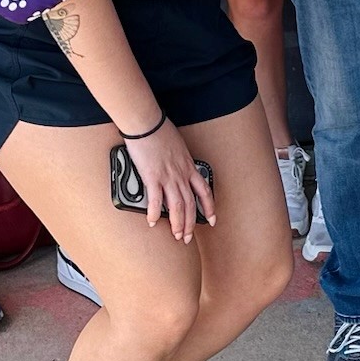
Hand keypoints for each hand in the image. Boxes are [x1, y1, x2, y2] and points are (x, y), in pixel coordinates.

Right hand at [128, 120, 215, 242]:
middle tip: (187, 237)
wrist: (147, 123)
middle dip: (190, 224)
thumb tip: (175, 166)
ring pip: (177, 206)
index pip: (204, 191)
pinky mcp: (152, 176)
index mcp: (188, 166)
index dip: (209, 207)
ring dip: (177, 224)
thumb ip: (178, 160)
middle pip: (190, 204)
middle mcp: (181, 174)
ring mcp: (168, 176)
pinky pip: (155, 200)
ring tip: (176, 236)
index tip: (211, 219)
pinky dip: (154, 213)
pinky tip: (152, 222)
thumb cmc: (160, 130)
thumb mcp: (177, 146)